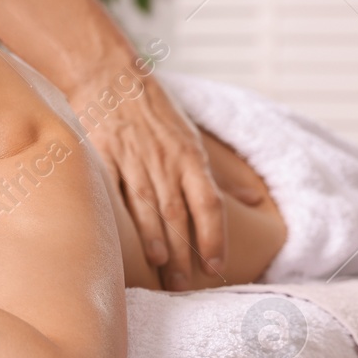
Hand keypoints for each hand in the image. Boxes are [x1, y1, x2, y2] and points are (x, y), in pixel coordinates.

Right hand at [70, 68, 244, 289]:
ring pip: (149, 205)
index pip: (209, 203)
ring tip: (164, 269)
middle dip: (185, 250)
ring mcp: (132, 157)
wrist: (107, 74)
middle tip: (187, 283)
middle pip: (179, 212)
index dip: (215, 237)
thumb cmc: (153, 108)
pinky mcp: (102, 154)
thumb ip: (221, 171)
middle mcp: (164, 159)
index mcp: (190, 155)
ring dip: (158, 240)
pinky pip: (114, 190)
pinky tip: (128, 241)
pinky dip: (123, 217)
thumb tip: (255, 200)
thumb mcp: (193, 135)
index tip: (217, 266)